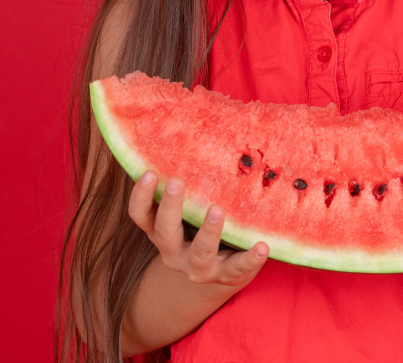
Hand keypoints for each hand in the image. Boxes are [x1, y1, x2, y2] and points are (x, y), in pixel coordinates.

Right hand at [128, 169, 270, 287]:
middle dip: (171, 207)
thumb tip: (195, 127)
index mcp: (160, 232)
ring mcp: (198, 268)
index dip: (141, 196)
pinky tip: (262, 246)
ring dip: (208, 231)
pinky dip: (250, 259)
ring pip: (200, 253)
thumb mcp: (190, 208)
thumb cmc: (203, 224)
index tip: (149, 172)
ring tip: (218, 209)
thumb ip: (189, 183)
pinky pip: (237, 268)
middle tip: (178, 181)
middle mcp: (173, 252)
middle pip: (164, 232)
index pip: (140, 215)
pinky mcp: (225, 277)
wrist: (225, 268)